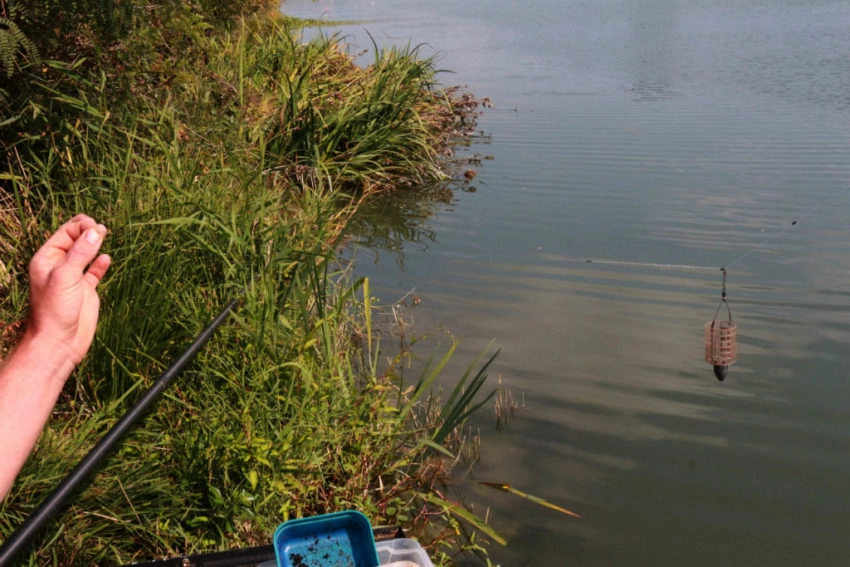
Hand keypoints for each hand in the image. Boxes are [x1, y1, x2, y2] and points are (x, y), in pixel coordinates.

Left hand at [26, 214, 110, 365]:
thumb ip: (81, 253)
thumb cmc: (55, 310)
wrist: (59, 342)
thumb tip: (96, 231)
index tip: (97, 227)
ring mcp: (74, 277)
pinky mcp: (86, 290)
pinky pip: (95, 271)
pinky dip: (101, 263)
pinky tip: (107, 259)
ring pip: (86, 253)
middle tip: (103, 230)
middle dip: (89, 232)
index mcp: (47, 259)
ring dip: (96, 244)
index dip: (81, 226)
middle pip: (76, 240)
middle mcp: (60, 266)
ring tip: (106, 236)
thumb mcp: (66, 277)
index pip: (65, 233)